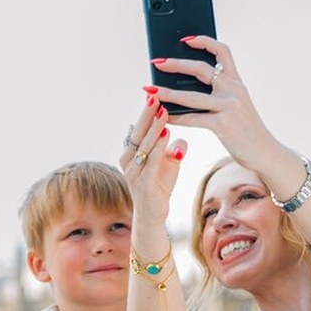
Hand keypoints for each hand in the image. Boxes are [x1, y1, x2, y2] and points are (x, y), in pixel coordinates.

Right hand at [119, 95, 186, 225]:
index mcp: (131, 153)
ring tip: (163, 110)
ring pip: (144, 145)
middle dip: (147, 113)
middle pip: (138, 132)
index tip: (155, 94)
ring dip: (154, 127)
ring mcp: (134, 172)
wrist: (153, 216)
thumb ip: (173, 150)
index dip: (146, 112)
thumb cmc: (159, 187)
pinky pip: (151, 161)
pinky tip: (166, 134)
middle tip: (156, 95)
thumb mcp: (168, 165)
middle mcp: (128, 160)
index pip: (139, 128)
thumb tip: (182, 140)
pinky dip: (158, 147)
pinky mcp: (143, 184)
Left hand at [148, 36, 276, 170]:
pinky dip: (175, 117)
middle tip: (157, 62)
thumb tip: (190, 86)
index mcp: (237, 83)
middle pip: (201, 69)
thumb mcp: (238, 106)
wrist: (266, 153)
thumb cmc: (247, 131)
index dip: (204, 41)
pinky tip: (163, 117)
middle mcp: (234, 90)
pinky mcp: (223, 125)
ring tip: (151, 89)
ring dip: (167, 92)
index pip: (222, 51)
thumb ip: (220, 94)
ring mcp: (229, 106)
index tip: (186, 39)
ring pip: (191, 95)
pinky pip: (192, 118)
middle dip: (175, 64)